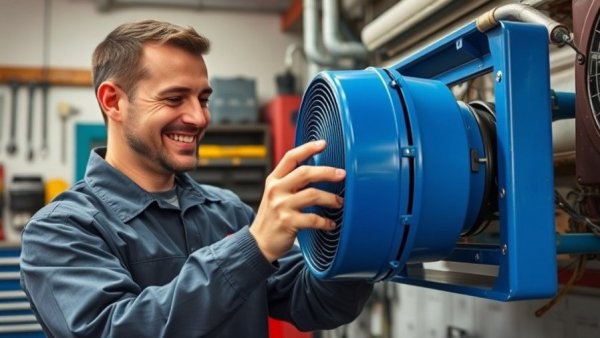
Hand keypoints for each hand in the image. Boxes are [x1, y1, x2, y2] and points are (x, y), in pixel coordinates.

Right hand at [250, 140, 344, 261]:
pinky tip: (331, 224)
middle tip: (342, 174)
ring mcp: (281, 206)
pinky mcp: (288, 222)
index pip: (291, 157)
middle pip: (305, 173)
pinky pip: (313, 219)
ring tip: (339, 202)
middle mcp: (276, 190)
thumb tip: (319, 171)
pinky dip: (326, 222)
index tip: (323, 143)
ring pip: (312, 194)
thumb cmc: (273, 216)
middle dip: (327, 172)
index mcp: (274, 180)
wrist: (260, 242)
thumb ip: (291, 182)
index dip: (308, 148)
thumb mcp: (276, 194)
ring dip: (331, 198)